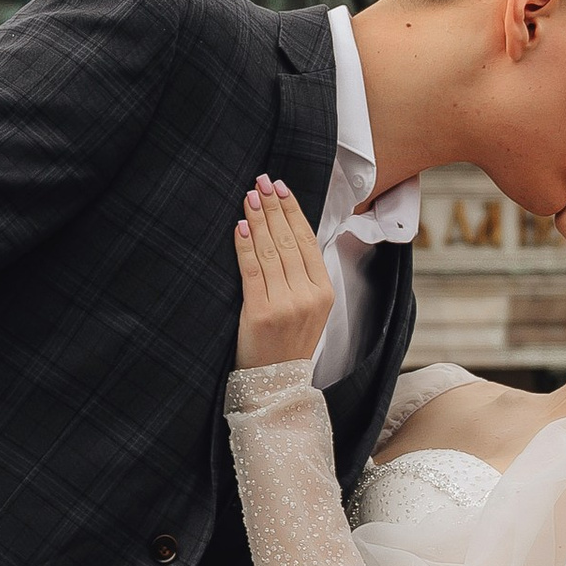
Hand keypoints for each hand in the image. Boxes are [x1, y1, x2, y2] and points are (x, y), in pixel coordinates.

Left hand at [234, 177, 331, 368]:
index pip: (308, 241)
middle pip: (289, 240)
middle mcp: (308, 296)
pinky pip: (252, 270)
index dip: (293, 211)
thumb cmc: (287, 343)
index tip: (281, 188)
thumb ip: (302, 275)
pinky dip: (245, 245)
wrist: (275, 384)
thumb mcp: (309, 309)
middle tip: (261, 181)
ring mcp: (285, 304)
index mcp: (324, 292)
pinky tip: (241, 226)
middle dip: (273, 207)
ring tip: (249, 196)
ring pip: (271, 251)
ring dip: (258, 219)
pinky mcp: (260, 313)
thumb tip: (286, 231)